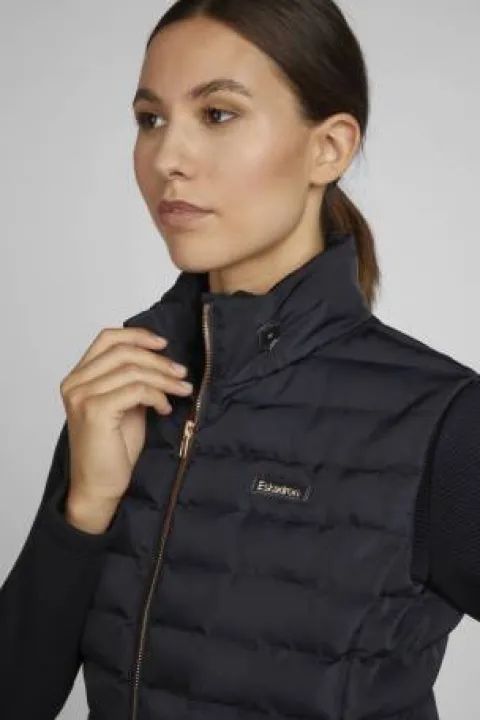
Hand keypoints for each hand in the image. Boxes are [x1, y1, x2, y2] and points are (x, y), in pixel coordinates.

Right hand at [60, 327, 192, 510]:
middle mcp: (75, 383)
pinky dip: (157, 395)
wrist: (100, 487)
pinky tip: (165, 409)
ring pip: (133, 369)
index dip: (138, 335)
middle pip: (124, 351)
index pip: (107, 338)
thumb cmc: (114, 449)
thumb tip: (162, 360)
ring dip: (164, 379)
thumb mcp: (125, 405)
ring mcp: (82, 396)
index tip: (164, 344)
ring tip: (182, 391)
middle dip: (159, 361)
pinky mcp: (95, 410)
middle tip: (182, 374)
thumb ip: (132, 380)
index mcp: (79, 377)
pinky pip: (136, 389)